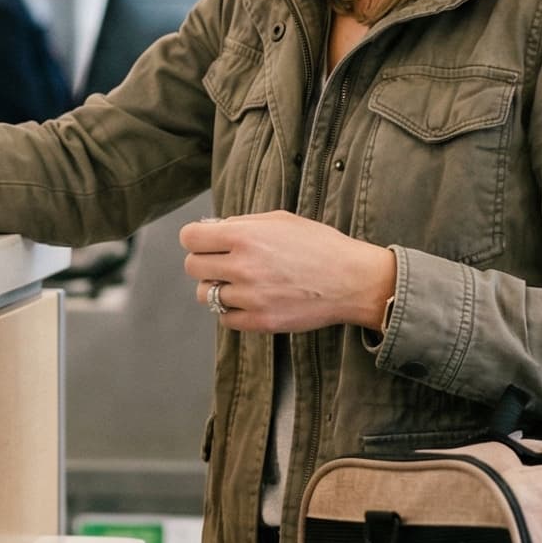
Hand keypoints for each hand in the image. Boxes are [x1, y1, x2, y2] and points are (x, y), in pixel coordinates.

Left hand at [180, 211, 396, 334]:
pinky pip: (225, 319)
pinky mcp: (260, 322)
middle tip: (223, 263)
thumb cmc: (319, 245)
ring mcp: (250, 297)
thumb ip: (243, 223)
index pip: (190, 238)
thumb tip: (213, 229)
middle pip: (193, 267)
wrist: (351, 280)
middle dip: (205, 263)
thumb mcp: (280, 220)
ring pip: (206, 295)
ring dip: (217, 289)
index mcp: (244, 236)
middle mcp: (242, 266)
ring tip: (239, 284)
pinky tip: (250, 301)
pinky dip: (232, 311)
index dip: (195, 239)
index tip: (204, 243)